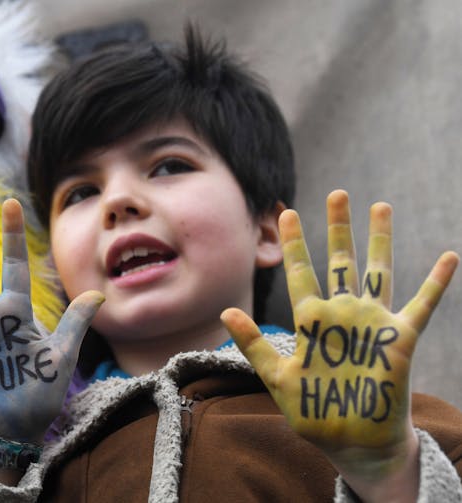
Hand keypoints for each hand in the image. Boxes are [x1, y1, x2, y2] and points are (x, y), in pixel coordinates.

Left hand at [222, 190, 457, 485]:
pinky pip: (422, 305)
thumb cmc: (312, 410)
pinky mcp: (399, 340)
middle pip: (340, 261)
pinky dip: (435, 283)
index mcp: (311, 320)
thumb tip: (227, 311)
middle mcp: (341, 313)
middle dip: (338, 228)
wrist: (351, 439)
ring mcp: (371, 323)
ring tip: (380, 206)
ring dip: (380, 240)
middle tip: (336, 194)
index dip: (295, 244)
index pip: (301, 272)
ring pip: (377, 272)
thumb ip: (253, 344)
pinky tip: (448, 256)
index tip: (287, 212)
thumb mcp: (277, 376)